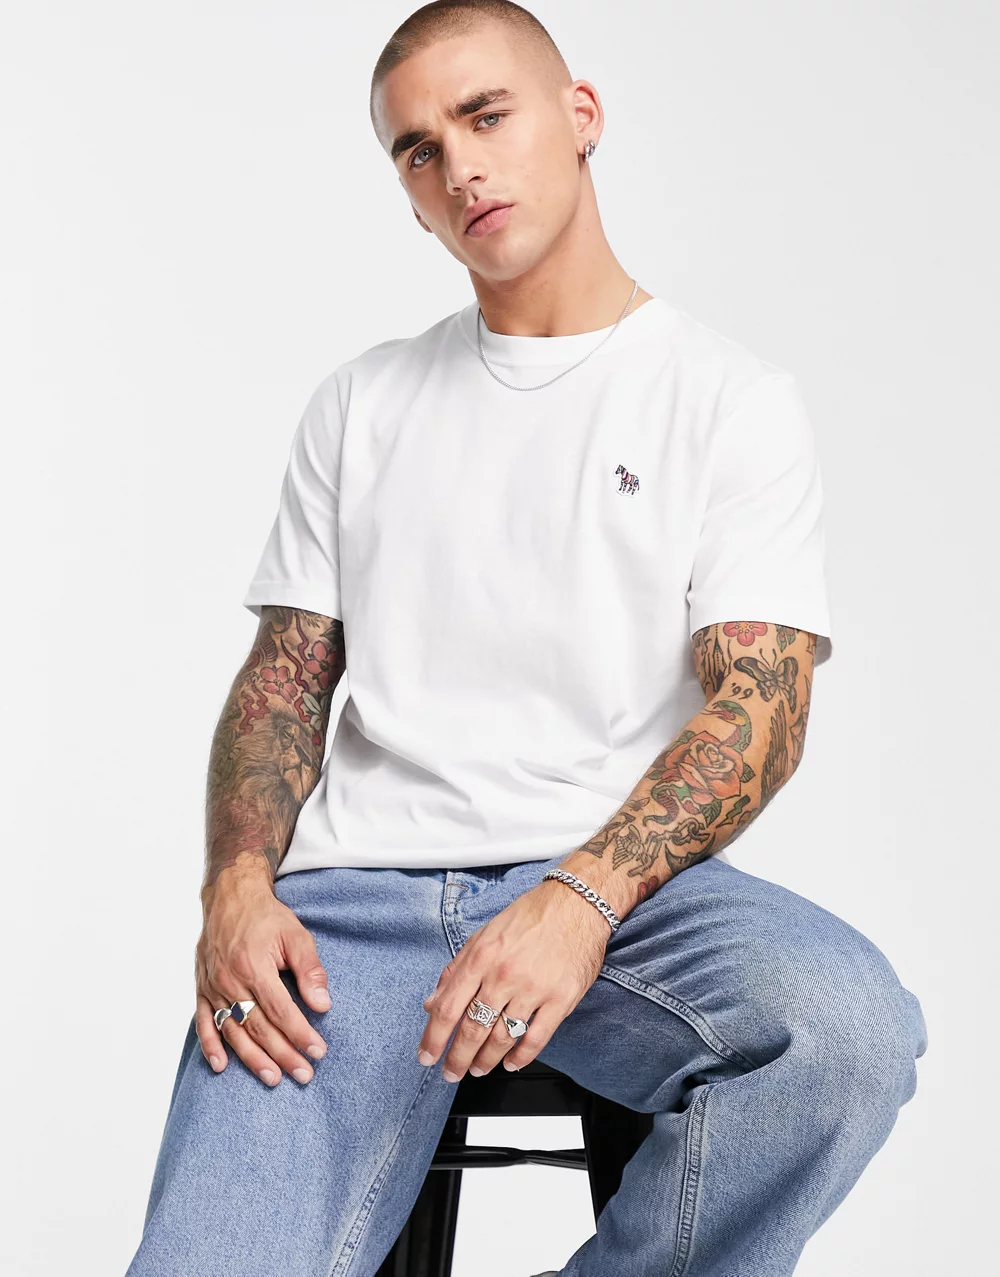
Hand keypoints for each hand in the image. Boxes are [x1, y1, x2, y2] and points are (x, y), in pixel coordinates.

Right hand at [195, 865, 330, 1086]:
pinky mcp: (202, 988)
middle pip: (259, 1027)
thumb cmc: (267, 916)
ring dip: (253, 1059)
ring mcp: (213, 986)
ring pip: (234, 1031)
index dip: (301, 1034)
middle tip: (304, 1075)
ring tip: (273, 1079)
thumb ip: (310, 969)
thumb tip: (323, 1004)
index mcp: (254, 966)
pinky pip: (204, 1023)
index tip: (318, 1052)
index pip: (281, 1011)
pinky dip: (211, 1046)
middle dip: (284, 1055)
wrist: (230, 896)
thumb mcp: (296, 935)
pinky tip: (221, 1067)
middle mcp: (230, 980)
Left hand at [416, 878, 610, 1081]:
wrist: (576, 905)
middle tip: (451, 1072)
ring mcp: (533, 989)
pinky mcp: (560, 999)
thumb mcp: (484, 935)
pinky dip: (521, 1056)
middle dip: (457, 1057)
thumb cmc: (530, 917)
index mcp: (481, 958)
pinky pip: (536, 1038)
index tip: (426, 1056)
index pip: (448, 1008)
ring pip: (502, 1038)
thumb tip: (433, 1002)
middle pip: (473, 1029)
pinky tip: (511, 1063)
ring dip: (486, 1060)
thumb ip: (456, 969)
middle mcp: (504, 975)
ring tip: (478, 1069)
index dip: (434, 1038)